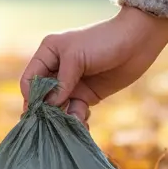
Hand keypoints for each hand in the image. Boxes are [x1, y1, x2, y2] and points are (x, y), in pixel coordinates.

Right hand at [20, 5, 167, 123]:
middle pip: (42, 96)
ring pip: (58, 107)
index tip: (37, 112)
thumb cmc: (103, 41)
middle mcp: (56, 70)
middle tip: (50, 127)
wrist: (137, 42)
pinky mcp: (87, 95)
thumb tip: (50, 105)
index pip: (30, 79)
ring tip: (71, 126)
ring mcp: (72, 84)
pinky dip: (77, 120)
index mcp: (48, 54)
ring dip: (62, 119)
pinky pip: (75, 112)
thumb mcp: (76, 58)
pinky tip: (83, 124)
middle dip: (46, 111)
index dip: (31, 96)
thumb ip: (61, 82)